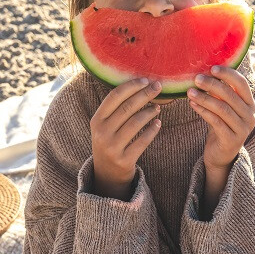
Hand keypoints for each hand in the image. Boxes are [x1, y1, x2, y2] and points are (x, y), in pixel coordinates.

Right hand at [90, 78, 162, 198]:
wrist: (107, 173)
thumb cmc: (110, 141)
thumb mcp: (105, 125)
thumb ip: (116, 108)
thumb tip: (140, 85)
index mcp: (96, 120)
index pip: (114, 96)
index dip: (131, 86)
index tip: (145, 80)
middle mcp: (102, 133)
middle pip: (127, 107)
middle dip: (145, 94)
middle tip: (158, 87)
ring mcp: (112, 147)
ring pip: (136, 123)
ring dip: (150, 112)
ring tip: (158, 107)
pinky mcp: (124, 160)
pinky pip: (143, 141)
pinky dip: (152, 130)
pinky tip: (158, 123)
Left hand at [187, 65, 254, 173]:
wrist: (221, 155)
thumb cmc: (221, 125)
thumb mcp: (224, 107)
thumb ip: (221, 93)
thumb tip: (205, 70)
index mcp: (250, 104)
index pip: (242, 84)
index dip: (228, 74)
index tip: (212, 68)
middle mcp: (250, 116)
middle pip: (230, 95)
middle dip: (212, 85)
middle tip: (196, 78)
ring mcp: (242, 129)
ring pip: (222, 109)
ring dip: (204, 98)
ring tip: (190, 92)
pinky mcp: (231, 140)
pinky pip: (216, 122)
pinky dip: (203, 111)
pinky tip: (193, 104)